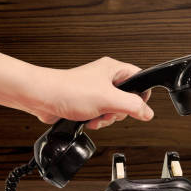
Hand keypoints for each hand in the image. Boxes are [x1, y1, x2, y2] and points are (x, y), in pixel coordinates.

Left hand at [34, 57, 153, 129]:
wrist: (42, 98)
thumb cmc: (68, 90)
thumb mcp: (108, 99)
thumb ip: (132, 106)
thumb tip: (148, 113)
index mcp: (113, 69)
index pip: (140, 78)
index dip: (141, 93)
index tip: (136, 105)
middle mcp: (105, 78)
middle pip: (128, 98)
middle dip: (120, 111)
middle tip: (110, 110)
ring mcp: (96, 90)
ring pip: (114, 109)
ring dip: (107, 118)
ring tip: (97, 116)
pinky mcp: (87, 102)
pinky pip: (101, 114)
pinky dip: (97, 120)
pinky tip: (89, 120)